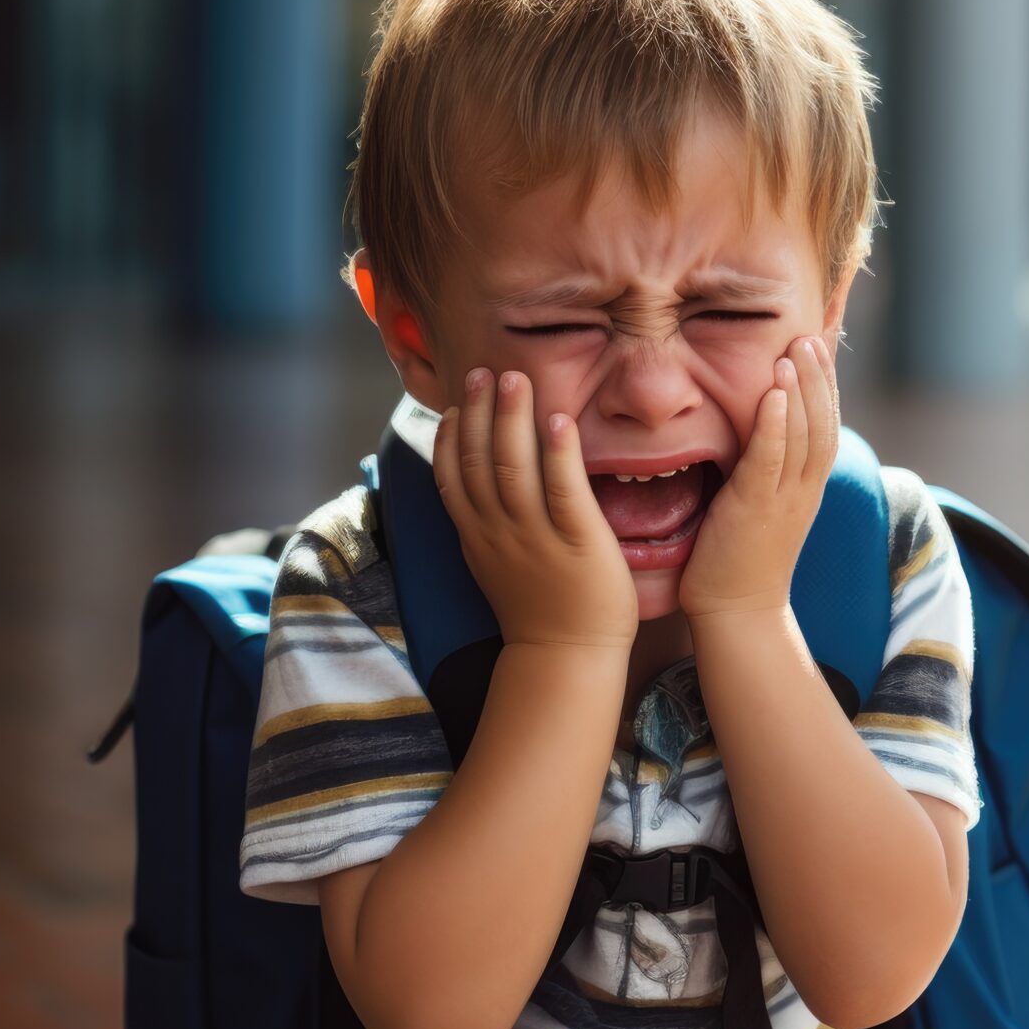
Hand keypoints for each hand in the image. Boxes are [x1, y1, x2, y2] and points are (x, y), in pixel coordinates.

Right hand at [432, 367, 636, 649]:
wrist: (566, 657)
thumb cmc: (540, 607)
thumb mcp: (496, 562)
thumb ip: (487, 522)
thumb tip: (482, 483)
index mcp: (477, 536)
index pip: (452, 476)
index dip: (451, 434)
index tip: (455, 400)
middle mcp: (498, 532)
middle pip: (479, 460)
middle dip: (479, 411)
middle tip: (485, 371)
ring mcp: (535, 537)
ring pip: (512, 467)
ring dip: (512, 418)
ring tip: (515, 379)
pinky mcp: (577, 541)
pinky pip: (562, 490)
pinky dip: (557, 453)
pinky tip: (558, 421)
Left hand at [680, 336, 839, 620]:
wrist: (738, 614)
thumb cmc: (740, 557)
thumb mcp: (764, 504)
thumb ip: (767, 467)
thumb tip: (758, 428)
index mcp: (808, 486)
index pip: (826, 425)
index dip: (827, 384)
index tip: (821, 345)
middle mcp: (804, 489)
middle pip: (823, 422)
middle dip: (819, 377)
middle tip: (812, 336)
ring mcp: (783, 500)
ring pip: (802, 436)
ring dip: (801, 389)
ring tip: (795, 349)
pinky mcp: (754, 510)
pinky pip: (770, 461)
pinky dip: (774, 425)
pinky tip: (774, 394)